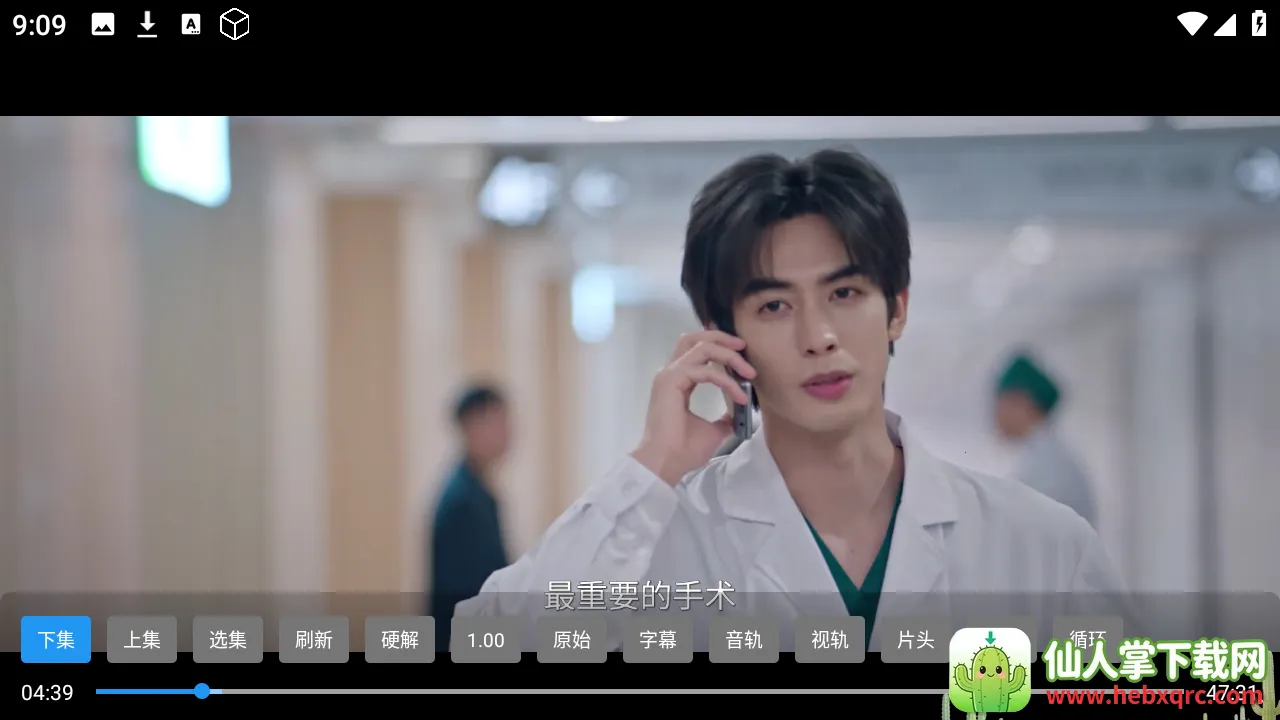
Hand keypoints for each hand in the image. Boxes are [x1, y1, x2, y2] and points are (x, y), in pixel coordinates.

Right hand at [630, 330, 756, 486]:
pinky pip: (706, 371)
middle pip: (694, 339)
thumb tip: (738, 415)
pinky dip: (727, 381)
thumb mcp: (713, 431)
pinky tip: (739, 395)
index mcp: (677, 381)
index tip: (744, 363)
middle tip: (743, 346)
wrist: (666, 462)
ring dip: (729, 355)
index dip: (721, 350)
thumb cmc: (683, 449)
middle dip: (721, 338)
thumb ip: (724, 418)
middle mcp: (671, 373)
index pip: (697, 352)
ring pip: (702, 348)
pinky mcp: (671, 381)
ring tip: (748, 371)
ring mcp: (669, 375)